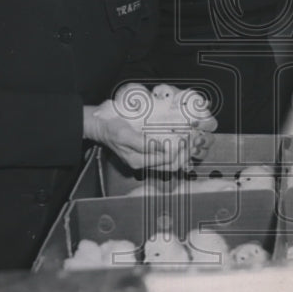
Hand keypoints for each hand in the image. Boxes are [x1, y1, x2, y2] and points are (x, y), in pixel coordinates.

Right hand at [84, 104, 202, 171]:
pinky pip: (163, 156)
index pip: (166, 160)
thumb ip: (143, 143)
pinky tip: (179, 143)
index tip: (187, 139)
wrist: (99, 126)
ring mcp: (143, 159)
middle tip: (193, 141)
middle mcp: (142, 162)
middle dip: (183, 155)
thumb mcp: (125, 135)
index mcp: (138, 160)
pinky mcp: (144, 153)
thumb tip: (164, 148)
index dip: (179, 151)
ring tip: (189, 142)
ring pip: (168, 163)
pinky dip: (173, 151)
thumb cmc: (110, 129)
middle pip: (170, 165)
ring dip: (180, 154)